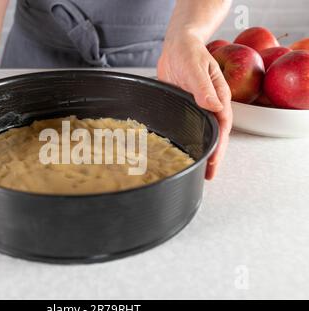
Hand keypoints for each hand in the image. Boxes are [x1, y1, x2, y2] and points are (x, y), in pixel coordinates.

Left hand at [157, 33, 231, 179]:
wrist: (177, 47)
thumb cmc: (189, 53)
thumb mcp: (197, 68)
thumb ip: (204, 88)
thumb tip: (214, 106)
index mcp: (219, 97)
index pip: (222, 126)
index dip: (219, 146)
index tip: (214, 162)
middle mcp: (210, 104)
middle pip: (214, 133)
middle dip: (212, 155)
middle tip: (207, 174)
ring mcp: (197, 107)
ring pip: (201, 132)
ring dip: (201, 149)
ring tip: (198, 169)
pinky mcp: (184, 106)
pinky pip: (188, 125)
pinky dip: (187, 139)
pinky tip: (182, 149)